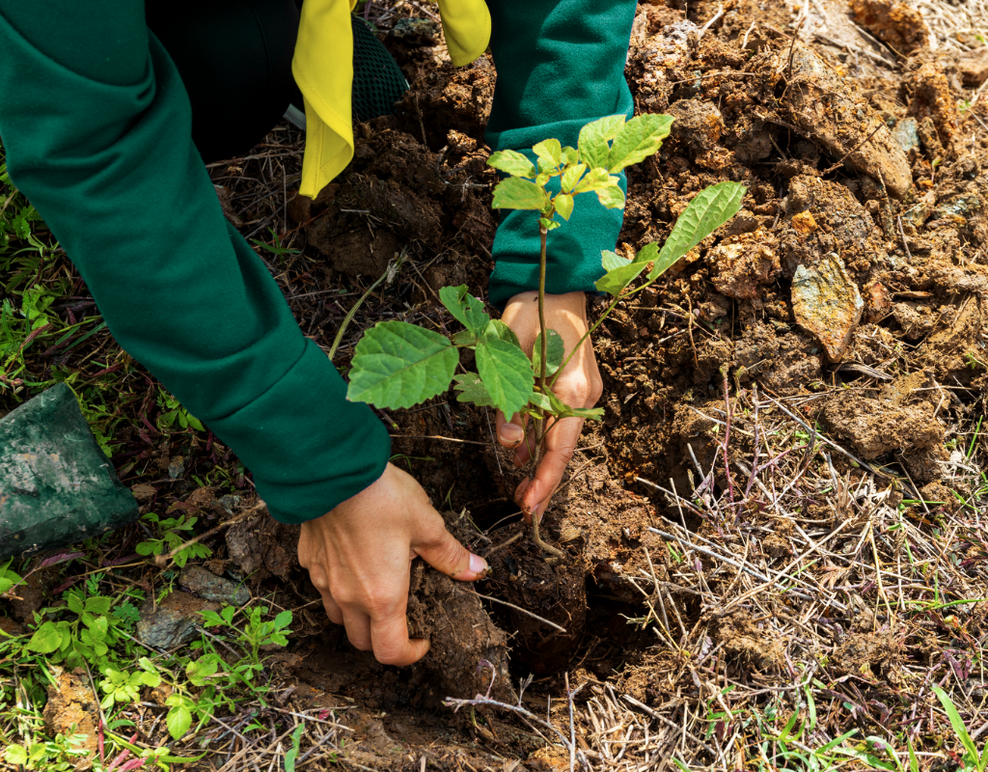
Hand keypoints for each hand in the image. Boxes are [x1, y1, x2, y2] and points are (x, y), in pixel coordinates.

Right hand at [297, 463, 487, 665]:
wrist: (332, 470)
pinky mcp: (309, 560)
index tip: (423, 640)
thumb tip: (477, 570)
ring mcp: (324, 580)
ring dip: (358, 616)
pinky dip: (339, 587)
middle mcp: (349, 597)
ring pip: (339, 617)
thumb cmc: (381, 498)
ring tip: (378, 589)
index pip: (390, 652)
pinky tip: (354, 561)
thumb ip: (450, 554)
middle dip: (384, 638)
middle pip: (362, 641)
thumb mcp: (426, 524)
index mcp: (382, 597)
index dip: (409, 655)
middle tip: (404, 617)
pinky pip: (324, 587)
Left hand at [496, 291, 602, 520]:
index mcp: (573, 388)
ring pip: (560, 438)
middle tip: (526, 513)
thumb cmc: (532, 309)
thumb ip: (509, 399)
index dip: (544, 480)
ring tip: (523, 493)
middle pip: (563, 450)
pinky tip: (524, 459)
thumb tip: (511, 444)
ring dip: (541, 465)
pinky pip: (557, 422)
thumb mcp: (510, 349)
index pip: (560, 447)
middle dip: (545, 483)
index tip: (529, 506)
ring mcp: (582, 392)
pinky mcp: (573, 388)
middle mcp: (584, 396)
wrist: (557, 283)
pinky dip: (542, 442)